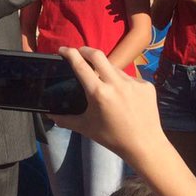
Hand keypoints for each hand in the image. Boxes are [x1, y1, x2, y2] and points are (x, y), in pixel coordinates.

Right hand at [50, 46, 167, 166]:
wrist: (145, 145)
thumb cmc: (112, 137)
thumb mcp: (85, 128)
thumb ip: (65, 119)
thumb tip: (49, 115)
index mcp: (99, 93)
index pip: (81, 65)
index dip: (70, 53)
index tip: (63, 49)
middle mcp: (116, 83)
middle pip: (98, 55)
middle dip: (85, 50)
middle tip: (79, 52)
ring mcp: (134, 83)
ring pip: (114, 68)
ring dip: (105, 70)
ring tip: (104, 84)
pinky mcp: (146, 86)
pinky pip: (129, 78)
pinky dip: (121, 83)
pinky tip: (123, 96)